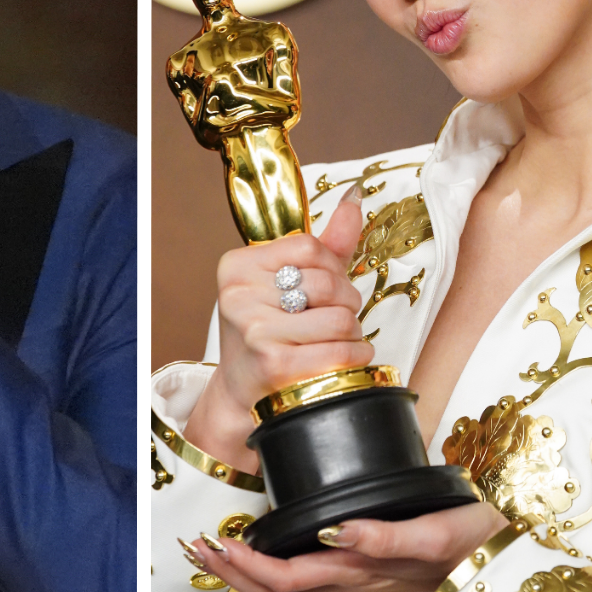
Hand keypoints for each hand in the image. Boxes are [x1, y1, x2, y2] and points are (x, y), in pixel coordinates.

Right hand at [182, 197, 371, 470]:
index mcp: (236, 267)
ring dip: (351, 333)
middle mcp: (238, 295)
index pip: (309, 247)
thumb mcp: (287, 283)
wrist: (244, 394)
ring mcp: (253, 330)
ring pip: (340, 317)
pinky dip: (355, 356)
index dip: (332, 268)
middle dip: (346, 303)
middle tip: (333, 319)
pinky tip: (345, 359)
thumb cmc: (270, 333)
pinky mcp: (273, 363)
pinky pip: (340, 349)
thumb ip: (325, 244)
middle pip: (328, 283)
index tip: (324, 290)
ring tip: (333, 342)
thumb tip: (354, 197)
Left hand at [185, 502, 509, 591]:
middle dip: (230, 572)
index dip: (244, 566)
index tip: (214, 541)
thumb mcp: (436, 532)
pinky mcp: (366, 572)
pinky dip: (274, 566)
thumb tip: (335, 530)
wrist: (510, 560)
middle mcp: (352, 579)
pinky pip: (308, 580)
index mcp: (360, 569)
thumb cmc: (477, 541)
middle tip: (196, 546)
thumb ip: (385, 536)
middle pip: (275, 589)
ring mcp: (357, 579)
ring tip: (214, 549)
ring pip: (289, 588)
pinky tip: (262, 549)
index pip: (286, 577)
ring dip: (246, 572)